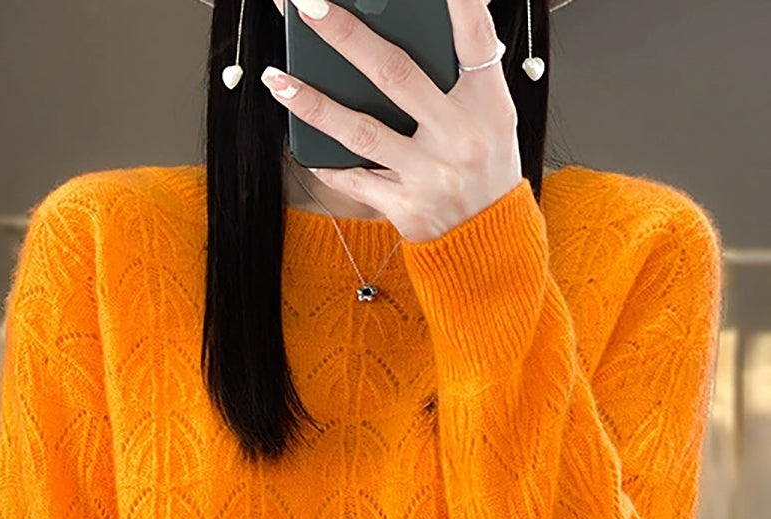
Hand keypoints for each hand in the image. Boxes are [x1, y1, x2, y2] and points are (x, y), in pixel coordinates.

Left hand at [259, 0, 522, 243]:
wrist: (489, 242)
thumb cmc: (485, 169)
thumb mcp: (493, 115)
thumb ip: (468, 71)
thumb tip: (455, 9)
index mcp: (488, 104)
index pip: (475, 41)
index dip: (459, 5)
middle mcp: (459, 136)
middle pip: (396, 75)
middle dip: (347, 36)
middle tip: (307, 6)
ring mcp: (430, 174)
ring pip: (362, 131)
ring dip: (314, 103)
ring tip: (277, 78)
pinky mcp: (406, 207)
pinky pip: (357, 181)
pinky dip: (328, 164)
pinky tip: (301, 144)